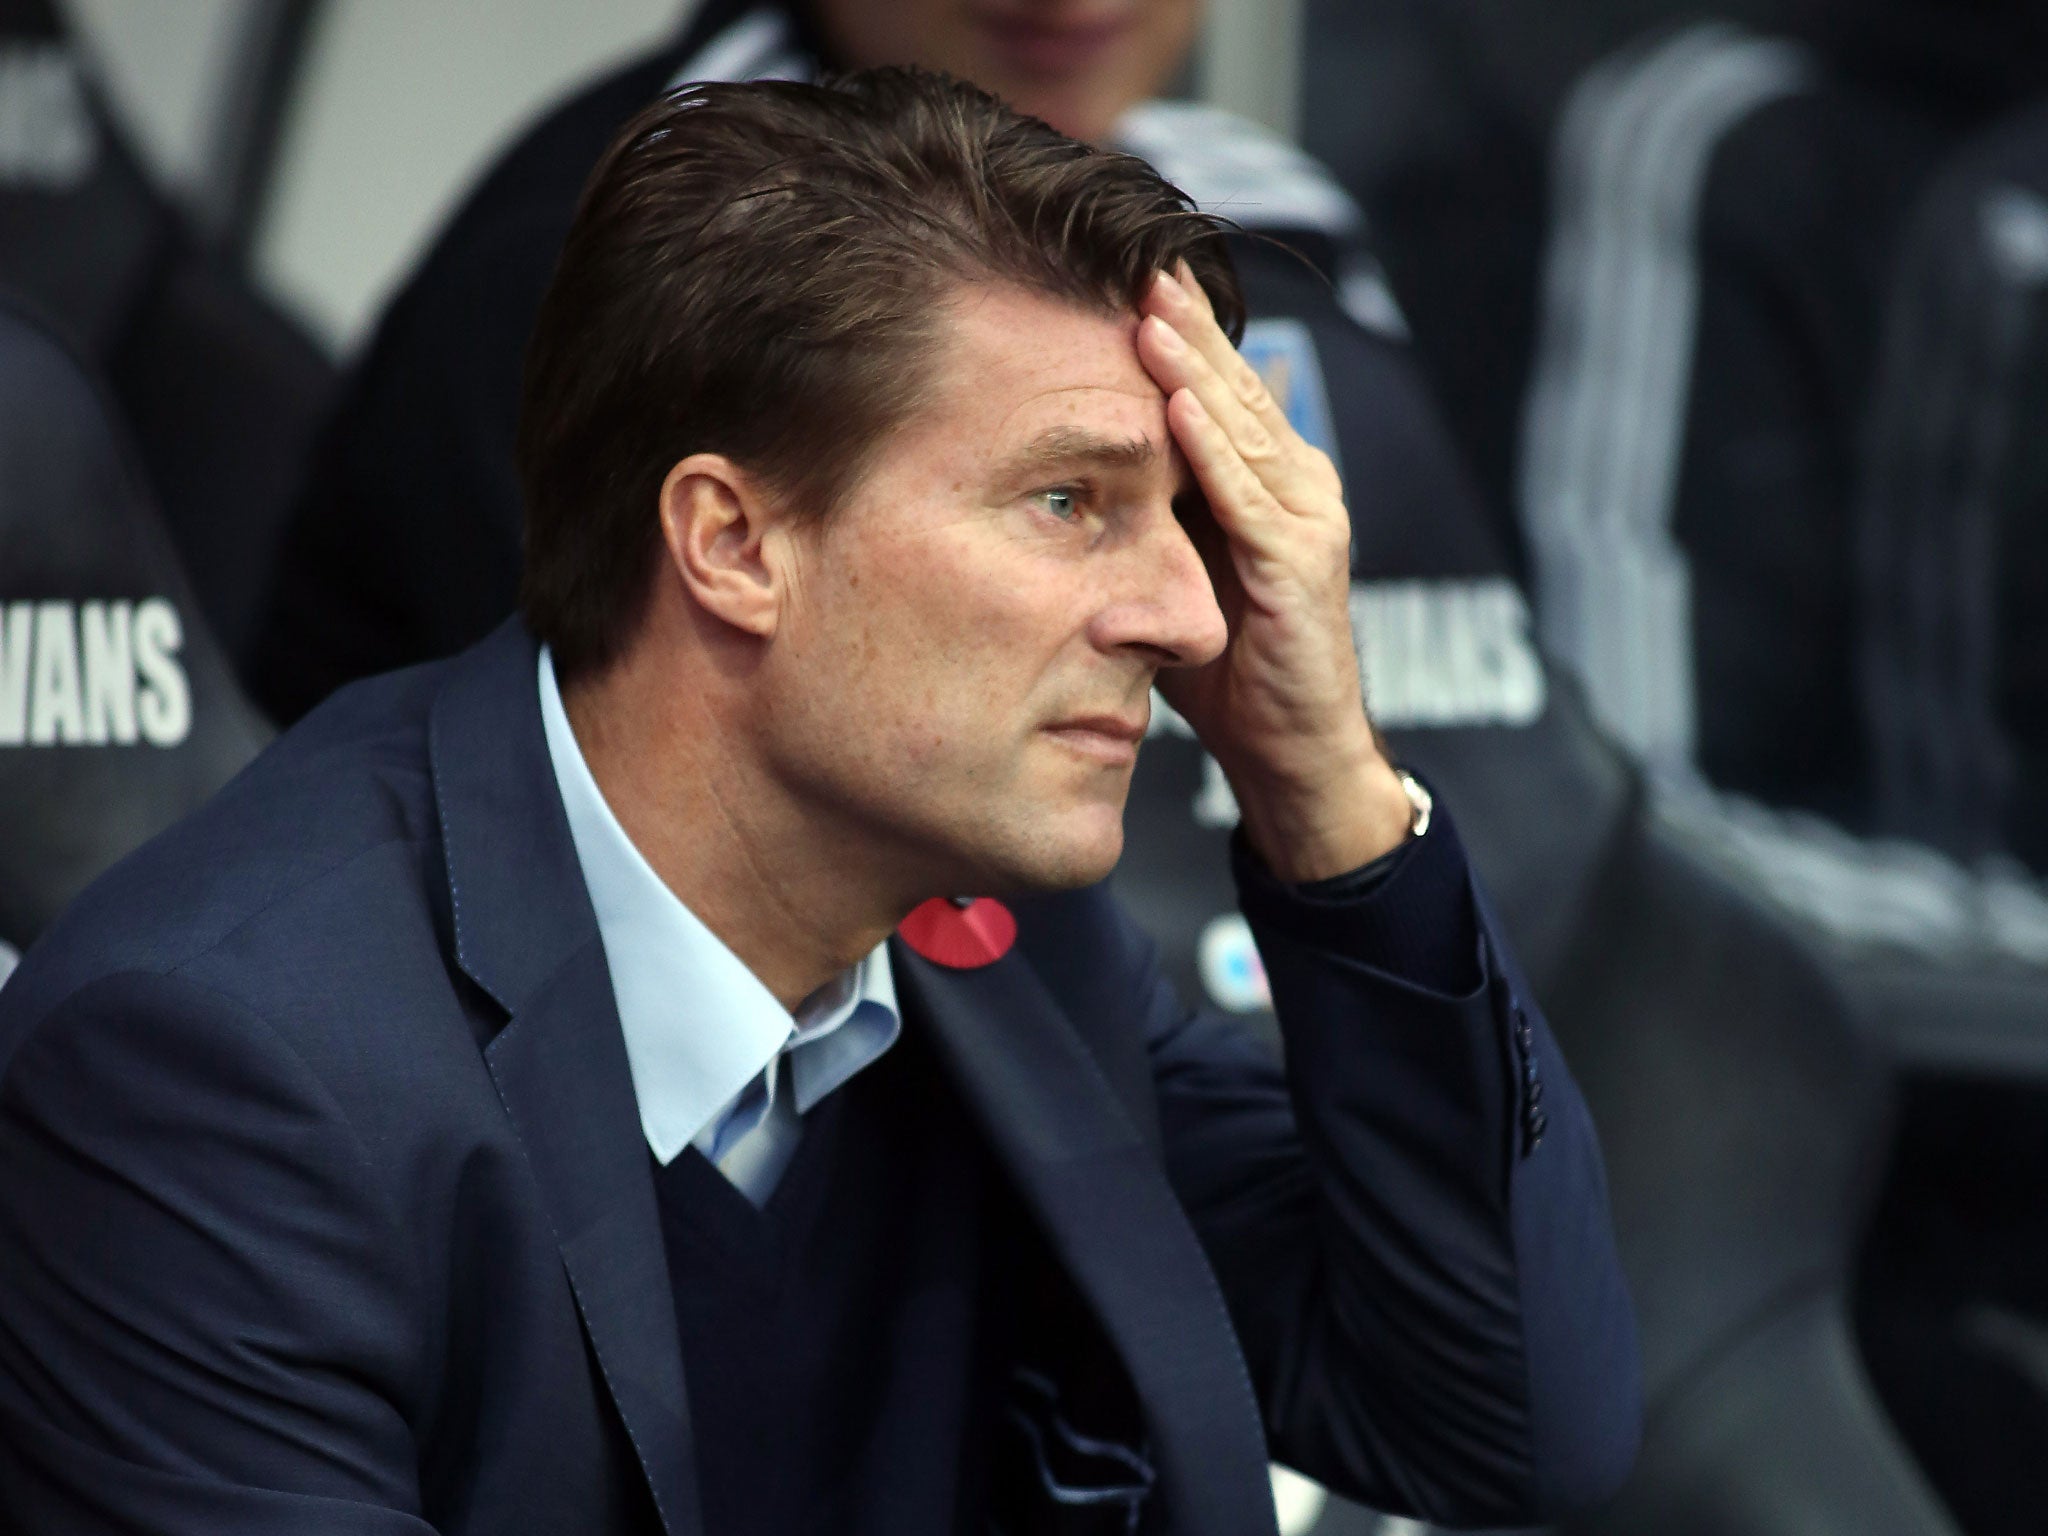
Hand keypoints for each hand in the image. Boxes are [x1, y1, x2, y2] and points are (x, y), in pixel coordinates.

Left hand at [1137, 265, 1411, 878]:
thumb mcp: (1173, 572)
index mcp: (1268, 479)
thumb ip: (1145, 515)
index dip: (1179, 329)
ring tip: (1148, 309)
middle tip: (1136, 258)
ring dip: (1194, 367)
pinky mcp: (1302, 568)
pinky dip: (1214, 450)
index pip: (1219, 388)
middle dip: (1184, 324)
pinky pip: (1249, 498)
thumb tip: (1070, 471)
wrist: (1291, 752)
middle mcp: (1297, 484)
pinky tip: (1178, 406)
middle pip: (1234, 387)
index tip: (1124, 271)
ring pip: (1243, 427)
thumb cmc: (1226, 671)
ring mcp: (1307, 520)